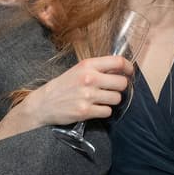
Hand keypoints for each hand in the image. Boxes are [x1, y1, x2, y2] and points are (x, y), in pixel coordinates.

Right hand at [0, 56, 131, 145]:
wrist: (43, 103)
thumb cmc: (63, 85)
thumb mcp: (79, 70)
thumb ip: (98, 68)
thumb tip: (122, 70)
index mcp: (88, 65)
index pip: (118, 62)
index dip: (128, 68)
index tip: (129, 73)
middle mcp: (89, 79)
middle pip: (122, 83)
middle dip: (120, 88)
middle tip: (112, 90)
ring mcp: (87, 96)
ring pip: (117, 99)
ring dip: (112, 101)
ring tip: (101, 99)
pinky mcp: (85, 111)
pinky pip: (107, 112)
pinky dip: (104, 111)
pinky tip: (94, 108)